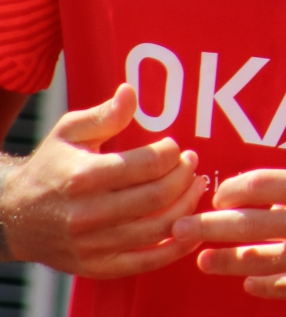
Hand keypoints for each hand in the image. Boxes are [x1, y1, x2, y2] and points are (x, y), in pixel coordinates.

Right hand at [0, 83, 207, 276]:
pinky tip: (191, 228)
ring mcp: (93, 244)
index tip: (175, 147)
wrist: (13, 217)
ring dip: (187, 206)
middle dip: (185, 176)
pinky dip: (178, 247)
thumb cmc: (49, 168)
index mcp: (83, 177)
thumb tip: (131, 92)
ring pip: (159, 228)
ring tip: (195, 187)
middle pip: (158, 196)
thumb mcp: (69, 132)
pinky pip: (149, 261)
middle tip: (191, 163)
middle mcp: (88, 214)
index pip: (148, 164)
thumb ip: (105, 115)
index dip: (172, 153)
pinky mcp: (98, 266)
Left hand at [173, 158, 285, 306]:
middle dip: (208, 227)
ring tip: (202, 259)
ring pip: (257, 261)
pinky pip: (281, 287)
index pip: (262, 184)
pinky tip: (247, 278)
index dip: (232, 190)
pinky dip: (260, 283)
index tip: (218, 195)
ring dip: (223, 261)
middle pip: (249, 224)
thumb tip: (266, 194)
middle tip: (180, 228)